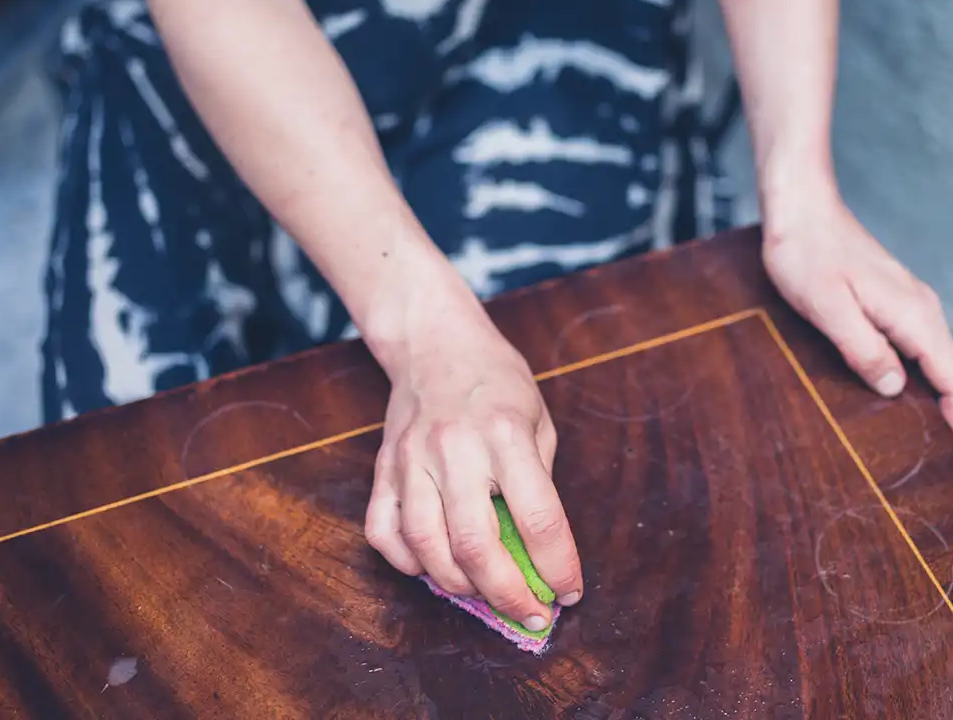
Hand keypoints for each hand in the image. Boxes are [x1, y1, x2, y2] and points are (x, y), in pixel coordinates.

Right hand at [362, 276, 582, 630]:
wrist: (434, 341)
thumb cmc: (496, 380)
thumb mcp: (537, 419)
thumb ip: (538, 480)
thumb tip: (539, 552)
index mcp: (505, 433)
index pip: (537, 517)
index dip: (557, 565)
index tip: (569, 591)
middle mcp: (454, 447)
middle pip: (475, 544)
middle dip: (508, 594)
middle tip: (530, 612)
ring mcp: (411, 458)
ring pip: (426, 546)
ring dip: (458, 585)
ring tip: (485, 592)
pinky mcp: (382, 467)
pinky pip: (384, 533)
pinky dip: (408, 563)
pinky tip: (433, 565)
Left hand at [762, 185, 952, 431]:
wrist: (799, 208)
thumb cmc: (807, 253)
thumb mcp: (829, 310)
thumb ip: (865, 350)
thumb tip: (895, 388)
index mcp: (915, 315)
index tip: (937, 452)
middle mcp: (921, 309)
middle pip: (947, 372)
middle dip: (936, 411)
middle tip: (906, 446)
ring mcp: (906, 302)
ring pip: (926, 358)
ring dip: (916, 391)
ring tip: (887, 422)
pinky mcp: (888, 298)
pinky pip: (907, 343)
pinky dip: (900, 368)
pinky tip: (873, 381)